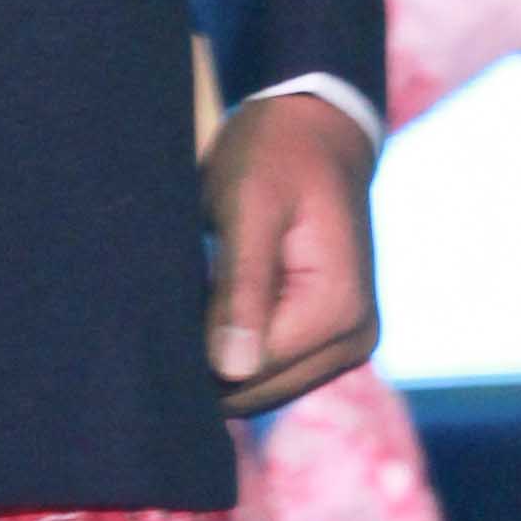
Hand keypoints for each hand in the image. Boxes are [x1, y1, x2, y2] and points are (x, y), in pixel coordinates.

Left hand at [203, 90, 377, 417]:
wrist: (318, 131)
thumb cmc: (275, 156)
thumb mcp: (248, 206)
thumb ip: (242, 287)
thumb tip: (232, 370)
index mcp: (337, 310)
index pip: (249, 372)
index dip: (196, 350)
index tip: (165, 307)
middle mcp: (355, 339)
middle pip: (258, 389)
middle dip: (210, 357)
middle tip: (176, 298)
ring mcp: (350, 345)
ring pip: (263, 387)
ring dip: (224, 354)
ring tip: (203, 294)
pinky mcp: (336, 342)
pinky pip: (276, 369)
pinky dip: (242, 348)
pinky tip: (222, 306)